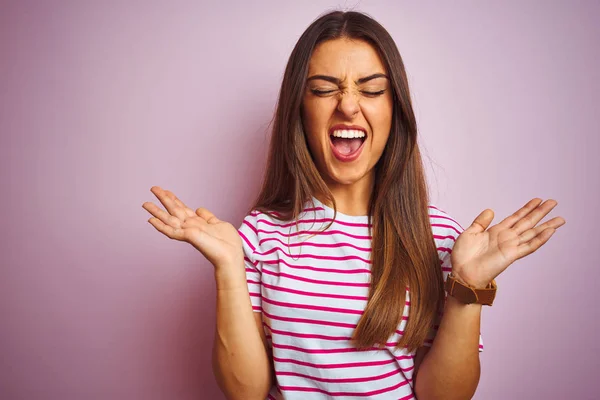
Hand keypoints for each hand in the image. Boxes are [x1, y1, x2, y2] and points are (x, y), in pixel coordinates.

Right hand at [142, 186, 243, 268]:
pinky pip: (171, 231)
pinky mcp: (188, 236)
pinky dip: (160, 226)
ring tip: (145, 203)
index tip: (167, 191)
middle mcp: (191, 226)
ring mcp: (188, 231)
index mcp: (198, 222)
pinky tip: (151, 220)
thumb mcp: (219, 224)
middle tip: (153, 188)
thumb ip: (207, 217)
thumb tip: (199, 209)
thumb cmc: (228, 243)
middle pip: (174, 210)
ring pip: (169, 219)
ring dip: (156, 211)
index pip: (183, 208)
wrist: (231, 255)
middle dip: (164, 199)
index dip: (175, 199)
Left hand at [451, 198, 565, 287]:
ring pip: (533, 233)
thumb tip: (491, 210)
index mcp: (496, 232)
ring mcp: (510, 246)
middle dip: (540, 212)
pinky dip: (540, 239)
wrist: (462, 272)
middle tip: (553, 202)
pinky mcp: (512, 255)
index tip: (538, 200)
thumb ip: (481, 222)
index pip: (516, 217)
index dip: (527, 209)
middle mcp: (506, 238)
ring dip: (547, 226)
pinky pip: (529, 246)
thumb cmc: (463, 256)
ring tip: (560, 219)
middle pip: (527, 222)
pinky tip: (550, 231)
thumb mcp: (470, 233)